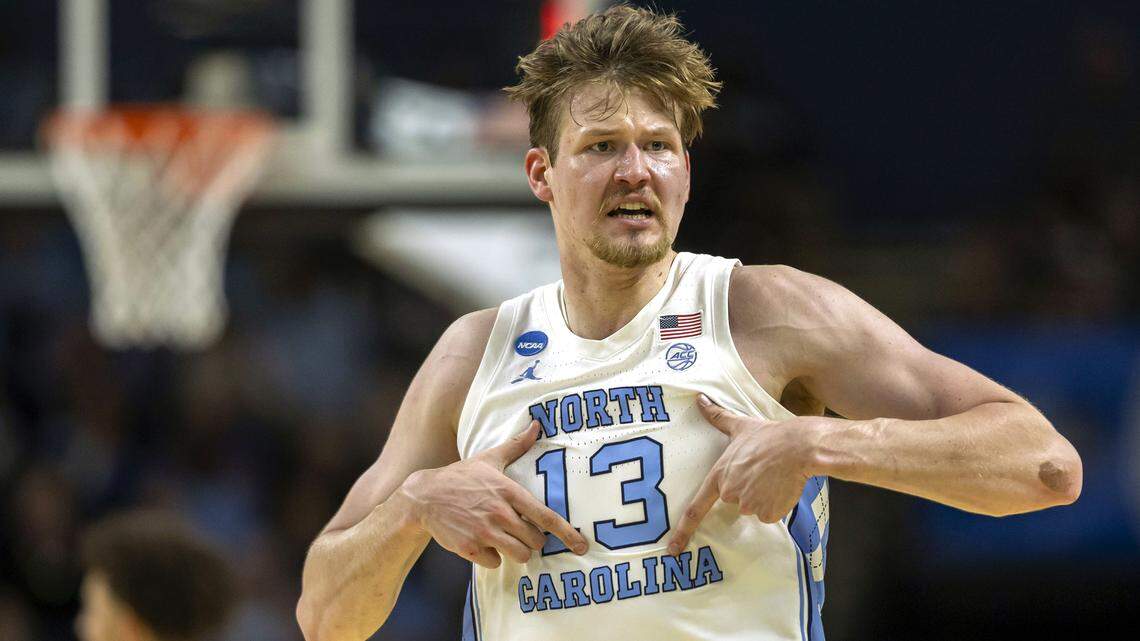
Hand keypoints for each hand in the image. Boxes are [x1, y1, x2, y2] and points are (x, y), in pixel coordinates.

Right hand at [398, 421, 588, 567]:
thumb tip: (537, 425)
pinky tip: (483, 544)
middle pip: (536, 541)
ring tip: (506, 539)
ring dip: (517, 551)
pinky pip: (495, 564)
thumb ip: (516, 446)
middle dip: (533, 539)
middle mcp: (500, 513)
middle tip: (520, 530)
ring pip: (520, 555)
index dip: (567, 533)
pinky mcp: (470, 548)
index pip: (546, 517)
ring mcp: (484, 532)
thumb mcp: (489, 458)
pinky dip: (493, 558)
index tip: (582, 545)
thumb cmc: (461, 476)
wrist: (424, 496)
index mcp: (509, 492)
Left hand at [667, 395, 821, 554]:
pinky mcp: (768, 513)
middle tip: (760, 471)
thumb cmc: (769, 436)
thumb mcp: (740, 425)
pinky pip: (769, 513)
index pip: (695, 508)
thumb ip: (717, 416)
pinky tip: (781, 487)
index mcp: (720, 476)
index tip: (672, 548)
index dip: (682, 530)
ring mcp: (749, 505)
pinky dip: (776, 504)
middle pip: (735, 500)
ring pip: (753, 507)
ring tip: (773, 476)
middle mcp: (731, 493)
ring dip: (763, 495)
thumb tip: (699, 399)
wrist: (799, 447)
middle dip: (746, 489)